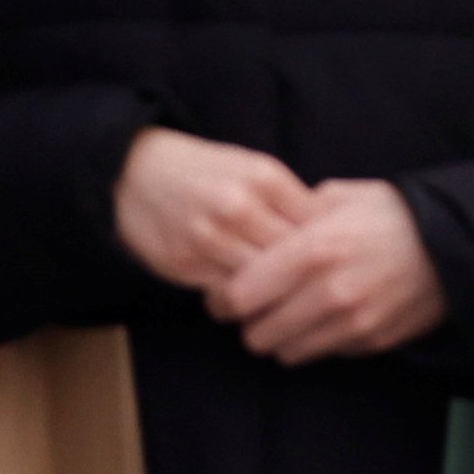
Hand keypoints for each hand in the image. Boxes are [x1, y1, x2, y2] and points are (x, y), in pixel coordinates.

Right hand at [115, 125, 314, 292]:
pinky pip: (227, 294)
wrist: (135, 172)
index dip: (331, 250)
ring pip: (262, 284)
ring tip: (292, 305)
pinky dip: (244, 302)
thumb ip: (290, 199)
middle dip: (309, 279)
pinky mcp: (184, 264)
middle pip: (293, 260)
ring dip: (277, 297)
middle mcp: (238, 207)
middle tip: (321, 294)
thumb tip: (333, 237)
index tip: (338, 264)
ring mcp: (209, 238)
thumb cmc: (205, 172)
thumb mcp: (253, 169)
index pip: (316, 227)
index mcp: (264, 179)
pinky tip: (255, 303)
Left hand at [209, 180, 448, 364]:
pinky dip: (316, 341)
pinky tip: (326, 318)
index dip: (222, 300)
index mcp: (311, 250)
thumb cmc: (388, 214)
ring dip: (281, 338)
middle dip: (251, 323)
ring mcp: (350, 322)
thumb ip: (289, 219)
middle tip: (258, 308)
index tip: (223, 295)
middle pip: (256, 335)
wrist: (453, 243)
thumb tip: (254, 234)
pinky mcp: (369, 341)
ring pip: (286, 353)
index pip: (238, 296)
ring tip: (290, 315)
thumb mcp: (336, 197)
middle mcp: (327, 292)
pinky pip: (322, 353)